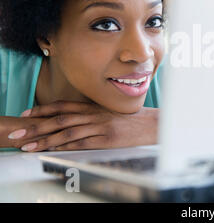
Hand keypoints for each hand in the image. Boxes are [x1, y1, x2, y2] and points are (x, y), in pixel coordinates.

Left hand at [7, 100, 158, 151]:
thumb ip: (92, 115)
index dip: (43, 109)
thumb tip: (73, 120)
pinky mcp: (107, 139)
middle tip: (18, 134)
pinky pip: (82, 143)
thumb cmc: (130, 120)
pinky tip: (53, 151)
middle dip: (36, 127)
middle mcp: (94, 115)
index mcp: (94, 107)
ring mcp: (100, 127)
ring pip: (67, 132)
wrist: (152, 124)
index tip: (26, 114)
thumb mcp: (109, 113)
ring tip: (28, 147)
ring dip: (45, 140)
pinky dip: (65, 147)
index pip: (63, 106)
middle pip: (59, 119)